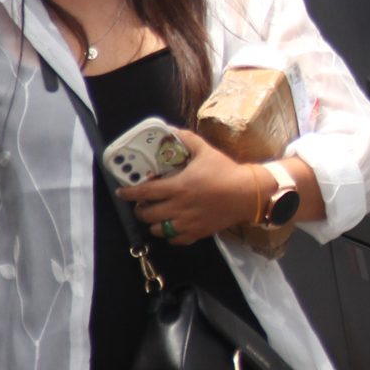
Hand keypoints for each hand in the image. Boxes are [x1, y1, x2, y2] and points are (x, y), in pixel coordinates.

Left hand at [115, 129, 255, 245]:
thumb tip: (170, 129)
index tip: (122, 192)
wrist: (247, 193)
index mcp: (178, 187)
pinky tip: (172, 226)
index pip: (144, 192)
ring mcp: (187, 223)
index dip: (129, 193)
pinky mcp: (197, 233)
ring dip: (153, 223)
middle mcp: (179, 207)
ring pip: (158, 230)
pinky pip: (176, 240)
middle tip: (142, 203)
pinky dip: (170, 235)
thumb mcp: (205, 150)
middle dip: (140, 209)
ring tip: (156, 216)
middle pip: (147, 215)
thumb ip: (186, 139)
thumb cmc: (225, 171)